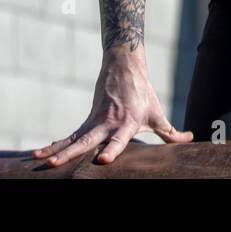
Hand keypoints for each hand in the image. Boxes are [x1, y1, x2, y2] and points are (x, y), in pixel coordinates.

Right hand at [31, 49, 192, 167]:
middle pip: (87, 141)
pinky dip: (56, 144)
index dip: (112, 149)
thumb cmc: (143, 93)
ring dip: (56, 150)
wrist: (123, 66)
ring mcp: (95, 122)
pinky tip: (40, 154)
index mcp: (127, 123)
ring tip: (39, 160)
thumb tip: (190, 139)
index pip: (119, 140)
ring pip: (73, 139)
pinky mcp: (88, 121)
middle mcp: (108, 124)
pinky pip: (70, 135)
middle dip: (71, 154)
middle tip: (54, 165)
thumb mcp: (157, 113)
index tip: (103, 161)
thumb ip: (170, 132)